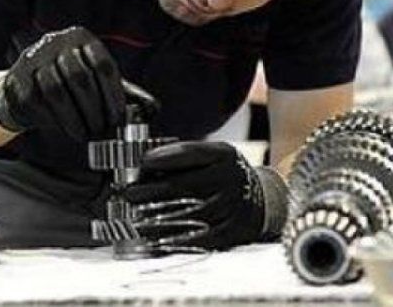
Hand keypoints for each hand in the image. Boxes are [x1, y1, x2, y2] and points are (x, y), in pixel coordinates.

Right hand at [0, 27, 125, 140]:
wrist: (26, 86)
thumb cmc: (69, 83)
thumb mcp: (97, 80)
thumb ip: (125, 92)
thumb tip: (153, 109)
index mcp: (82, 38)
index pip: (102, 64)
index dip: (113, 95)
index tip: (118, 119)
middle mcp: (56, 42)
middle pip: (79, 78)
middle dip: (94, 110)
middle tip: (101, 130)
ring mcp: (34, 58)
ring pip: (56, 91)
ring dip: (74, 118)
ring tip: (85, 134)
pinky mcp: (17, 77)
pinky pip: (36, 102)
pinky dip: (54, 120)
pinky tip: (65, 129)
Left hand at [124, 142, 286, 250]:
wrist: (263, 200)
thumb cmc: (224, 174)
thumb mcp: (213, 155)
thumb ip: (184, 157)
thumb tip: (144, 165)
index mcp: (224, 155)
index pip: (189, 154)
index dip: (163, 158)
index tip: (142, 163)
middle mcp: (229, 179)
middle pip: (181, 186)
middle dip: (149, 191)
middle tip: (129, 194)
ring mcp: (231, 207)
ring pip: (185, 215)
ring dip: (155, 218)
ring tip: (135, 217)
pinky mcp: (231, 232)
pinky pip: (197, 238)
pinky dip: (172, 239)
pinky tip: (154, 238)